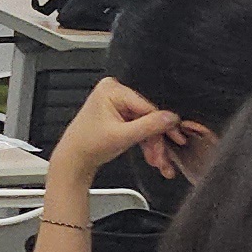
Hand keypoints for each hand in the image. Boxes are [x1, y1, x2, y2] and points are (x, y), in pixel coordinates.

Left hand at [45, 78, 177, 193]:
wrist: (74, 160)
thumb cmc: (87, 145)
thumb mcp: (122, 136)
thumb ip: (149, 126)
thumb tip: (171, 118)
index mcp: (111, 90)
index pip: (147, 106)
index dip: (163, 125)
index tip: (177, 137)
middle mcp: (114, 93)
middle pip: (148, 117)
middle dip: (156, 140)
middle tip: (163, 157)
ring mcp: (117, 104)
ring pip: (146, 124)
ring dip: (153, 145)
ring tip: (157, 161)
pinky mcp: (119, 115)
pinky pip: (139, 127)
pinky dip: (146, 143)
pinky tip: (152, 156)